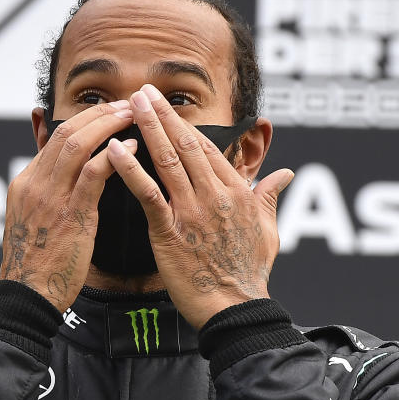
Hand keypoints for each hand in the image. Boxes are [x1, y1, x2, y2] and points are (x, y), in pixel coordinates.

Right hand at [0, 101, 136, 311]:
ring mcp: (49, 197)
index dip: (85, 121)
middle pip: (65, 132)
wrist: (27, 297)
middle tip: (127, 104)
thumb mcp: (34, 222)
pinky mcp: (69, 215)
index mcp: (25, 183)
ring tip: (133, 115)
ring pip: (77, 144)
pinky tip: (133, 147)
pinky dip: (114, 156)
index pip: (55, 139)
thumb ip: (50, 196)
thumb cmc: (37, 267)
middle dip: (99, 113)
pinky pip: (93, 174)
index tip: (110, 113)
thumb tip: (71, 180)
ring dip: (108, 124)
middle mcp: (34, 183)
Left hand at [107, 85, 293, 328]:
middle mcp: (215, 195)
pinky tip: (112, 150)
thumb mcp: (269, 230)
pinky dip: (129, 169)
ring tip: (130, 105)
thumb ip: (271, 196)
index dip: (185, 124)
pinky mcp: (170, 231)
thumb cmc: (250, 273)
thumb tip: (286, 173)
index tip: (168, 106)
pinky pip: (147, 194)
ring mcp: (192, 212)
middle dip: (162, 115)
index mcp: (237, 192)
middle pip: (186, 145)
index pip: (208, 148)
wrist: (235, 309)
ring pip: (167, 161)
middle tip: (143, 90)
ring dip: (147, 129)